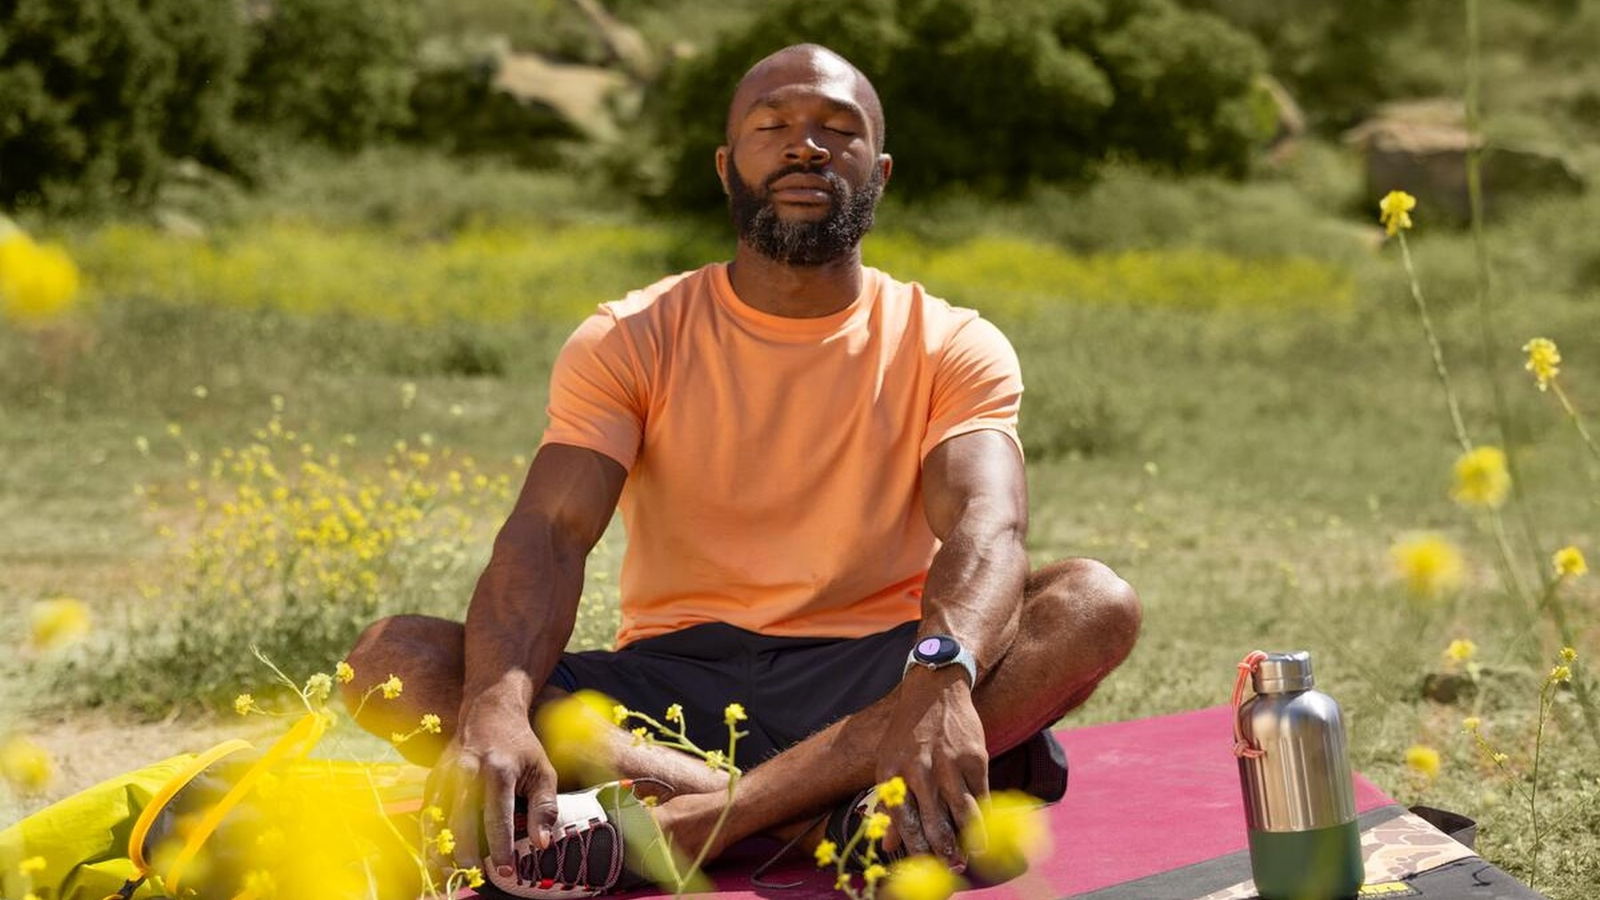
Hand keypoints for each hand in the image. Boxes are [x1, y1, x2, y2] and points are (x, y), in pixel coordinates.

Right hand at [425, 705, 559, 879]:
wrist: (490, 710)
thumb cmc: (522, 746)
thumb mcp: (543, 771)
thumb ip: (545, 808)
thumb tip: (542, 844)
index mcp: (500, 769)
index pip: (498, 817)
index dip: (501, 847)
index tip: (507, 871)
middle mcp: (469, 771)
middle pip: (462, 821)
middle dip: (467, 852)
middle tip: (475, 876)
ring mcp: (447, 772)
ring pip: (439, 817)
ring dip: (442, 847)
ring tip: (449, 871)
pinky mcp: (434, 775)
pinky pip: (428, 810)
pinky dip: (430, 832)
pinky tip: (437, 850)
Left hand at [875, 667, 987, 868]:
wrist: (935, 689)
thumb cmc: (908, 731)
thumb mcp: (889, 761)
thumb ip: (889, 803)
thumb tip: (888, 845)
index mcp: (892, 771)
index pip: (903, 820)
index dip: (914, 847)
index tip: (923, 865)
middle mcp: (919, 769)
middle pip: (933, 821)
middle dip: (944, 850)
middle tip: (952, 867)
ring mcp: (949, 763)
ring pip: (961, 812)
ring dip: (968, 839)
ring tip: (971, 855)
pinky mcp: (975, 756)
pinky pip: (981, 794)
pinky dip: (984, 816)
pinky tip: (984, 829)